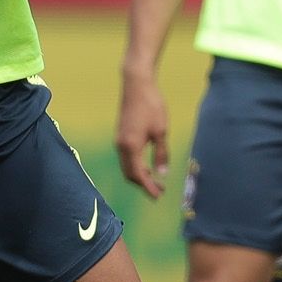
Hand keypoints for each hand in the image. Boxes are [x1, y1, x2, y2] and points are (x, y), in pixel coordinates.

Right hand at [116, 73, 170, 198]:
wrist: (136, 84)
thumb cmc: (151, 105)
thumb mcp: (161, 131)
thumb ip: (161, 154)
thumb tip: (162, 173)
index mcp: (131, 147)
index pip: (138, 175)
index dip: (148, 188)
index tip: (158, 197)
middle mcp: (121, 146)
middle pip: (129, 174)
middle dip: (143, 184)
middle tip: (159, 191)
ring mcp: (119, 140)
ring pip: (127, 166)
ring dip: (139, 175)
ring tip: (155, 180)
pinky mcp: (121, 135)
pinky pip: (126, 157)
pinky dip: (135, 165)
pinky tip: (147, 164)